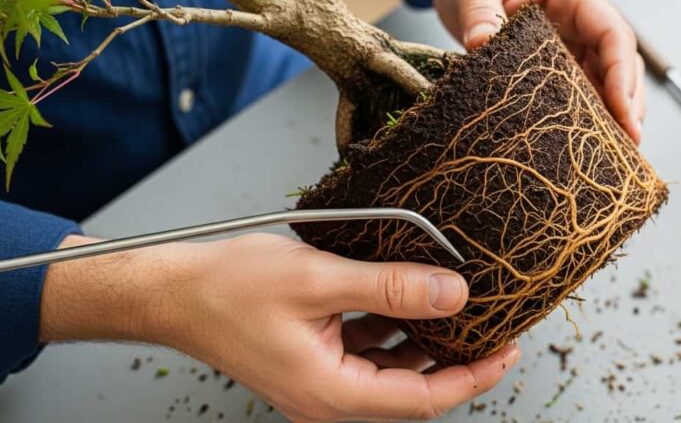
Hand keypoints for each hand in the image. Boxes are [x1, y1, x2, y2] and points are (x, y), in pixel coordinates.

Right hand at [40, 234, 519, 420]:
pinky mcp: (315, 358)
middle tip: (493, 323)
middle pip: (412, 387)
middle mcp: (328, 396)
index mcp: (330, 392)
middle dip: (455, 357)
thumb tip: (454, 295)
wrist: (173, 292)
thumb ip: (390, 288)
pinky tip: (408, 296)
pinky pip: (369, 350)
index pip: (421, 398)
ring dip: (425, 339)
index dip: (471, 376)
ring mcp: (321, 379)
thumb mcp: (320, 280)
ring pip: (392, 367)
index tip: (507, 349)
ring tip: (458, 305)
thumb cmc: (227, 289)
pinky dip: (393, 328)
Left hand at [407, 0, 645, 142]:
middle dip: (628, 103)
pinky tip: (584, 141)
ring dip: (613, 113)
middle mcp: (580, 17)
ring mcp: (571, 39)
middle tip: (627, 146)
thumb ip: (478, 9)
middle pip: (620, 62)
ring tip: (615, 153)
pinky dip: (587, 114)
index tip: (623, 113)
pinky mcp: (554, 59)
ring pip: (606, 79)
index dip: (622, 75)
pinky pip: (579, 87)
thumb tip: (481, 43)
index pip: (613, 34)